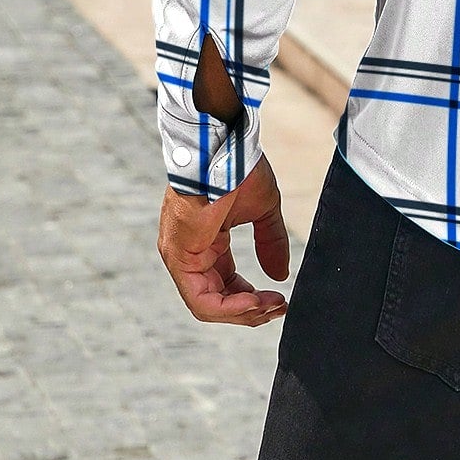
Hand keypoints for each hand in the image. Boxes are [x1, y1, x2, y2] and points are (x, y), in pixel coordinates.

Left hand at [157, 153, 289, 326]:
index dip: (251, 297)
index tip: (279, 298)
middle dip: (250, 309)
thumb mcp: (262, 209)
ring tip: (271, 306)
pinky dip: (229, 308)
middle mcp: (188, 252)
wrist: (225, 147)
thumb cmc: (240, 168)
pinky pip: (201, 299)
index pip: (223, 283)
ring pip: (206, 305)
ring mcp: (179, 256)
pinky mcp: (178, 258)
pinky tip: (254, 302)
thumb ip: (270, 242)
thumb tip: (280, 276)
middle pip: (215, 299)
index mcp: (205, 240)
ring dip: (242, 312)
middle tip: (278, 307)